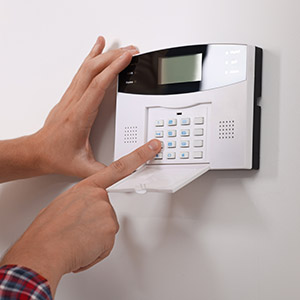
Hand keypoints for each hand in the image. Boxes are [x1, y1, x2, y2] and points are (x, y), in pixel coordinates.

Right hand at [0, 139, 160, 295]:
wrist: (41, 251)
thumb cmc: (46, 230)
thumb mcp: (64, 204)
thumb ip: (82, 201)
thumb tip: (86, 209)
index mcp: (86, 187)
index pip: (118, 167)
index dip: (138, 156)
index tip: (152, 148)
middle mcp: (99, 196)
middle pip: (107, 210)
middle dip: (95, 222)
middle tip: (77, 228)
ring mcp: (106, 212)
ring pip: (106, 228)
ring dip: (94, 238)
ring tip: (76, 238)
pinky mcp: (110, 229)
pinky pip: (106, 243)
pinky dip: (96, 250)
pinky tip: (82, 247)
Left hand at [33, 36, 138, 177]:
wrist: (38, 151)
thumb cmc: (57, 155)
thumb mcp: (84, 168)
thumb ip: (106, 170)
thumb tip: (126, 170)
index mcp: (80, 116)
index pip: (98, 86)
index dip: (113, 70)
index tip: (126, 58)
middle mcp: (74, 102)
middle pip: (93, 71)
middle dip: (114, 57)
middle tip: (131, 50)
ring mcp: (71, 97)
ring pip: (86, 68)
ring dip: (104, 56)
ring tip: (118, 47)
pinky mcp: (71, 97)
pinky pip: (81, 72)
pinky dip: (90, 57)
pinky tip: (96, 50)